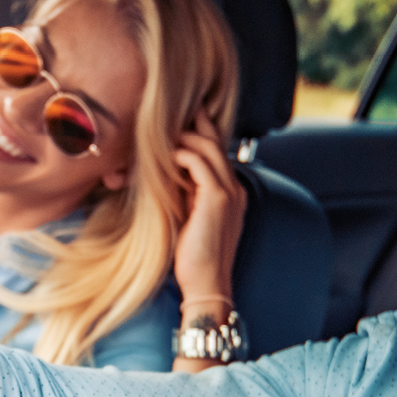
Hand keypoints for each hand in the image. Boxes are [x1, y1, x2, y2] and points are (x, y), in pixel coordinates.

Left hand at [171, 109, 246, 305]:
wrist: (206, 285)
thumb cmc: (194, 258)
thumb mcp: (189, 217)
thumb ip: (185, 193)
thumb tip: (168, 173)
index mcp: (231, 192)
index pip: (217, 153)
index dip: (201, 133)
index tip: (181, 120)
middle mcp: (235, 188)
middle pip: (215, 142)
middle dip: (194, 125)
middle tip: (171, 111)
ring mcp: (229, 192)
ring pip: (208, 148)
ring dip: (183, 138)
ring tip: (161, 135)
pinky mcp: (218, 199)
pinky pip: (199, 163)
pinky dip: (180, 155)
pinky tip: (164, 157)